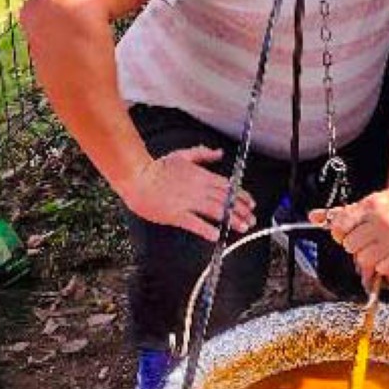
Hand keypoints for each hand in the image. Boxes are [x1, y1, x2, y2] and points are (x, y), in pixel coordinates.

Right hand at [118, 147, 254, 241]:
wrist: (137, 177)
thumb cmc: (156, 167)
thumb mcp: (182, 155)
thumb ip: (203, 154)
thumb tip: (219, 152)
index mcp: (201, 176)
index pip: (228, 186)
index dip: (242, 196)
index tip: (251, 204)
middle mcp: (199, 188)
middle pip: (226, 200)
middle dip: (241, 211)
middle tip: (251, 220)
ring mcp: (188, 201)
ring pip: (216, 211)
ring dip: (231, 220)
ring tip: (242, 227)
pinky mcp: (176, 213)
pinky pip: (195, 222)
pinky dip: (206, 229)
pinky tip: (216, 235)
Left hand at [311, 191, 388, 290]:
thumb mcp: (379, 201)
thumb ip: (347, 212)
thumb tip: (314, 216)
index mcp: (374, 204)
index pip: (340, 225)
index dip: (341, 235)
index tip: (348, 236)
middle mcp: (384, 220)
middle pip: (351, 246)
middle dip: (358, 249)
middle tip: (370, 245)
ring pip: (365, 261)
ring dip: (372, 261)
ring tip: (382, 254)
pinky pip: (383, 270)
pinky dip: (386, 269)